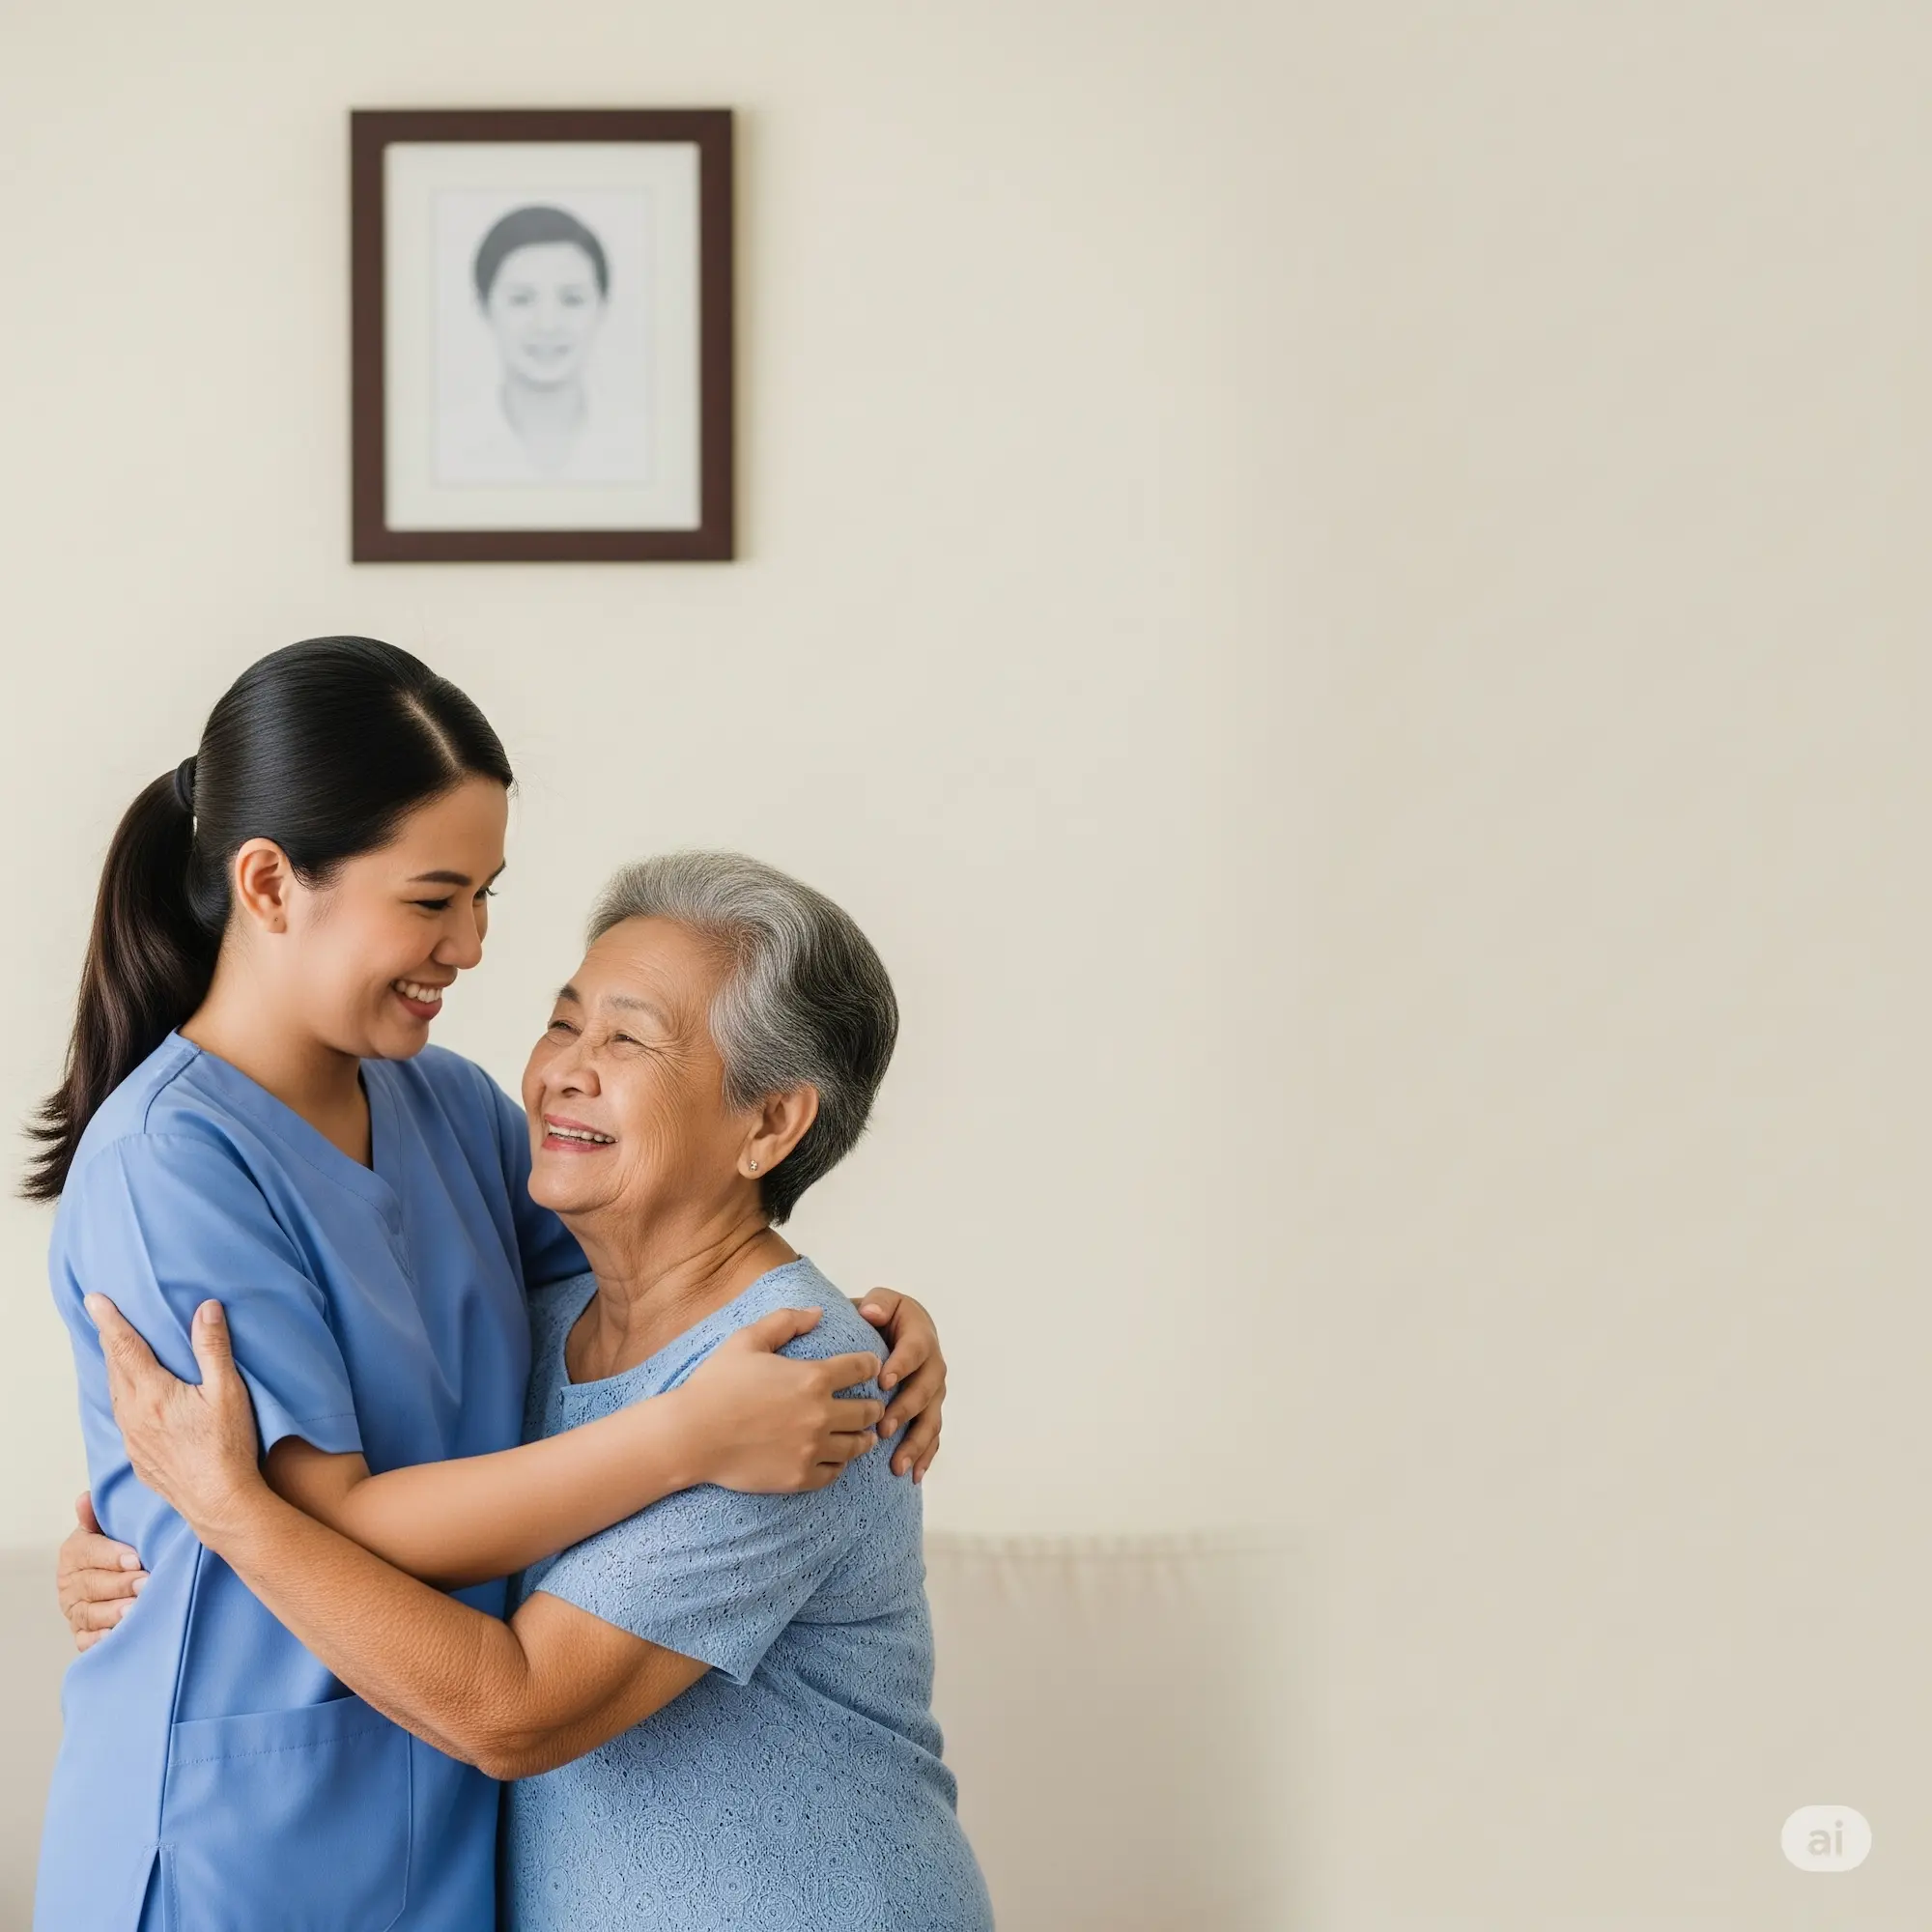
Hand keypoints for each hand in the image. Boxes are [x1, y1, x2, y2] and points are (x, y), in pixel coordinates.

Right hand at [56, 1490, 145, 1652]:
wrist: (116, 1571)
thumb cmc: (118, 1544)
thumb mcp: (109, 1526)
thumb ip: (98, 1515)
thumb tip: (85, 1498)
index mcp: (74, 1552)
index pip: (88, 1553)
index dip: (111, 1556)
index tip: (136, 1558)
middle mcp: (69, 1583)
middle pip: (91, 1585)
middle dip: (120, 1585)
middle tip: (146, 1584)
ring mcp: (75, 1609)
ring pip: (89, 1613)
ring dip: (112, 1613)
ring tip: (135, 1611)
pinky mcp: (82, 1633)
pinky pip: (86, 1640)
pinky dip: (101, 1639)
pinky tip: (119, 1634)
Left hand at [85, 1296, 264, 1539]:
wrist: (219, 1502)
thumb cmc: (228, 1447)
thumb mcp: (228, 1391)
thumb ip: (214, 1348)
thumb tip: (206, 1308)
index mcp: (153, 1393)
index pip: (125, 1347)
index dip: (110, 1320)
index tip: (94, 1300)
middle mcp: (134, 1414)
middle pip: (115, 1367)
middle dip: (109, 1339)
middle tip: (102, 1316)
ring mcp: (133, 1438)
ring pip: (115, 1393)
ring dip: (113, 1367)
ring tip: (115, 1351)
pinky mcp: (138, 1456)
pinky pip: (121, 1416)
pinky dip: (121, 1395)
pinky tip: (131, 1397)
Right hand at [679, 1307, 884, 1492]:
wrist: (690, 1435)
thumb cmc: (716, 1384)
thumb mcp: (747, 1340)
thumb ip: (786, 1321)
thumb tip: (818, 1312)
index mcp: (813, 1377)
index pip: (863, 1368)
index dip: (870, 1365)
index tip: (870, 1368)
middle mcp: (820, 1414)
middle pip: (869, 1410)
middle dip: (873, 1405)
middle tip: (872, 1405)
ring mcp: (812, 1449)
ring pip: (858, 1445)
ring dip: (863, 1437)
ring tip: (863, 1434)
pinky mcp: (800, 1477)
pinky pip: (835, 1472)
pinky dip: (839, 1464)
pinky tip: (835, 1457)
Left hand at [854, 1289, 946, 1481]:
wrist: (892, 1331)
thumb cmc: (881, 1317)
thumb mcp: (881, 1302)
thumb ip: (879, 1303)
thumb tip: (872, 1312)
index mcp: (920, 1336)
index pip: (914, 1351)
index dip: (901, 1366)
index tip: (882, 1383)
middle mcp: (933, 1366)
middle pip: (925, 1390)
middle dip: (905, 1410)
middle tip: (883, 1428)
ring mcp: (934, 1392)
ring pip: (931, 1419)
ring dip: (916, 1443)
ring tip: (897, 1465)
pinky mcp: (930, 1412)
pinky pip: (932, 1437)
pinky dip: (924, 1456)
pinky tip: (913, 1476)